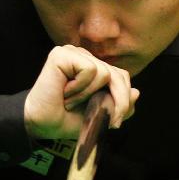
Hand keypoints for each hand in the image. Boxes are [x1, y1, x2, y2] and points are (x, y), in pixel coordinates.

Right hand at [24, 45, 138, 139]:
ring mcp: (73, 53)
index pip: (122, 77)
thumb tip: (136, 92)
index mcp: (94, 69)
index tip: (115, 122)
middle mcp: (84, 57)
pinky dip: (80, 88)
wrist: (42, 126)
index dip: (123, 100)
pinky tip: (65, 92)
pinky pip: (90, 70)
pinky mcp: (62, 54)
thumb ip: (119, 105)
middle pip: (118, 74)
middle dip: (116, 100)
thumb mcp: (100, 116)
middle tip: (101, 117)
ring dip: (89, 95)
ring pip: (105, 72)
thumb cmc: (66, 120)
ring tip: (71, 101)